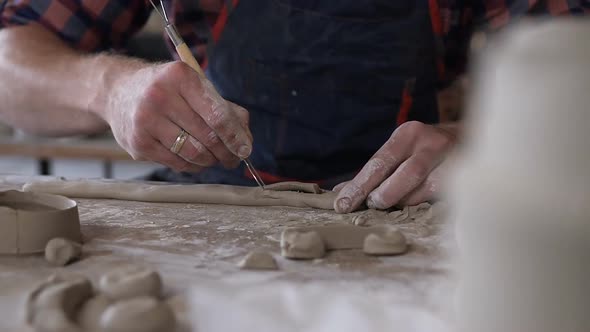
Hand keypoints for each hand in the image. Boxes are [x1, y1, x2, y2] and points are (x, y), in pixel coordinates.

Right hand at [102, 61, 252, 171]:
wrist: (118, 91)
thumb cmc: (168, 90)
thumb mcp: (195, 86)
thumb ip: (225, 109)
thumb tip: (245, 140)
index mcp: (180, 77)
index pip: (217, 114)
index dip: (235, 136)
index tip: (246, 149)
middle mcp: (160, 96)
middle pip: (207, 137)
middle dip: (227, 152)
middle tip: (234, 159)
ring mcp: (145, 121)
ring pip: (194, 154)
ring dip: (211, 161)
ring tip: (216, 158)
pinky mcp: (138, 143)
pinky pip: (177, 163)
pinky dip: (193, 165)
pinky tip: (196, 159)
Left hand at [333, 121, 456, 212]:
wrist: (473, 141)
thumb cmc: (425, 152)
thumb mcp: (401, 152)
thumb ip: (375, 172)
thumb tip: (340, 192)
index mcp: (408, 134)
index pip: (380, 162)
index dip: (359, 185)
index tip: (342, 203)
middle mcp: (431, 142)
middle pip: (404, 173)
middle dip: (382, 195)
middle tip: (370, 206)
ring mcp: (451, 159)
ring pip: (422, 188)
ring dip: (402, 201)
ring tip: (389, 206)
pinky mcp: (464, 177)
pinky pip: (437, 196)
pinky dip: (419, 204)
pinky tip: (410, 207)